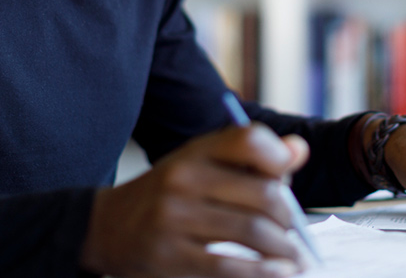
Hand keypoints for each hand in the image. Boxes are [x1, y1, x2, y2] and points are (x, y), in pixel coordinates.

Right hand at [80, 124, 309, 277]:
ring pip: (252, 232)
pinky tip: (278, 273)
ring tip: (296, 259)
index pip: (248, 140)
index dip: (279, 157)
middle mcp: (183, 179)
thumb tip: (299, 151)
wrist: (106, 227)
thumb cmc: (169, 194)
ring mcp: (174, 218)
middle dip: (289, 218)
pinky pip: (229, 267)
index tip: (289, 178)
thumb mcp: (200, 164)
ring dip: (284, 249)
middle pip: (262, 193)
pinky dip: (262, 273)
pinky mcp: (170, 256)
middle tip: (297, 233)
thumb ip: (249, 158)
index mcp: (194, 152)